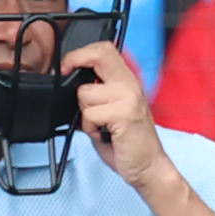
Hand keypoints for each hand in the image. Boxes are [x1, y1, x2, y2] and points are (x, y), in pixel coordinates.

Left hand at [70, 43, 170, 192]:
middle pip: (98, 54)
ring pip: (85, 93)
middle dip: (74, 62)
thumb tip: (71, 83)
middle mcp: (130, 84)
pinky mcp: (124, 114)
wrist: (148, 166)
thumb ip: (96, 93)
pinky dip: (89, 128)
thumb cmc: (127, 142)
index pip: (104, 48)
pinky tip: (102, 133)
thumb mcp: (111, 110)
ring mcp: (128, 98)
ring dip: (84, 112)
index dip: (80, 53)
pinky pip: (89, 114)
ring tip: (99, 124)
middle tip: (66, 75)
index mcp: (127, 80)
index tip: (67, 65)